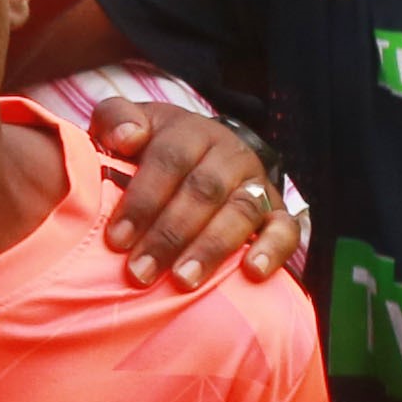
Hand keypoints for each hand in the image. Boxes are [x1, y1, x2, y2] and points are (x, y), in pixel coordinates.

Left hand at [84, 99, 299, 286]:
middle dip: (170, 234)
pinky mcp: (278, 212)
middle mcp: (230, 153)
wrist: (199, 155)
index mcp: (192, 131)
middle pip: (204, 190)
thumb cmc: (150, 150)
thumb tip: (127, 138)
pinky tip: (252, 272)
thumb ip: (115, 120)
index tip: (117, 239)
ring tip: (184, 281)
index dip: (144, 200)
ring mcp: (257, 183)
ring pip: (241, 212)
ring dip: (211, 248)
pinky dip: (272, 249)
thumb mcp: (126, 127)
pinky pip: (285, 229)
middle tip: (141, 272)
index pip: (170, 159)